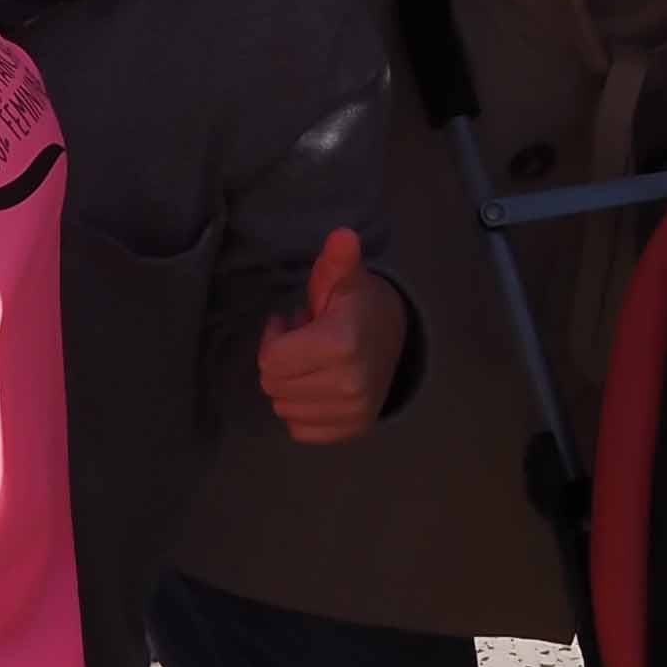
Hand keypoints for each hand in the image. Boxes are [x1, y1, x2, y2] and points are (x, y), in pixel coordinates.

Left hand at [256, 228, 407, 442]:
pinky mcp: (353, 429)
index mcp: (342, 344)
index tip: (290, 322)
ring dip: (290, 384)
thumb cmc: (356, 304)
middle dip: (279, 362)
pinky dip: (301, 409)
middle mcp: (349, 385)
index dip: (274, 338)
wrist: (394, 337)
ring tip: (311, 361)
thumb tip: (342, 236)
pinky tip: (317, 385)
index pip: (271, 360)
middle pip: (274, 386)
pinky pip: (300, 429)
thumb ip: (336, 260)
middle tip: (301, 341)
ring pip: (284, 409)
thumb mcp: (342, 278)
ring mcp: (353, 412)